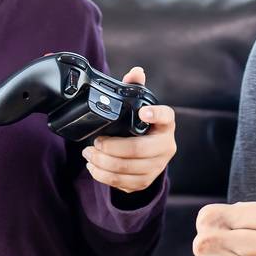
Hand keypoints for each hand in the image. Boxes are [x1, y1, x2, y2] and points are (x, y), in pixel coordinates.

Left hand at [82, 66, 175, 193]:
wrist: (150, 155)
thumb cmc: (142, 127)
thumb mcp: (140, 107)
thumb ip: (135, 89)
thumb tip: (136, 72)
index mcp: (165, 125)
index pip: (166, 116)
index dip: (155, 114)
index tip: (142, 111)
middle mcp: (165, 147)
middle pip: (138, 150)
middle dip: (112, 147)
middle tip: (96, 142)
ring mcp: (156, 167)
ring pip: (127, 169)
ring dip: (103, 162)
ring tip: (89, 154)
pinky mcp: (144, 182)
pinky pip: (123, 183)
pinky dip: (104, 176)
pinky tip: (94, 167)